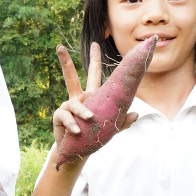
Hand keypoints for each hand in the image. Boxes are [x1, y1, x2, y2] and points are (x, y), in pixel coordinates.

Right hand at [53, 42, 137, 166]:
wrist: (76, 151)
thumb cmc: (93, 136)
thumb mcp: (110, 129)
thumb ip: (123, 122)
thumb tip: (136, 114)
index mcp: (91, 96)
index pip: (93, 74)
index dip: (95, 59)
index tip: (96, 44)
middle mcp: (77, 98)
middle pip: (71, 76)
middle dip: (65, 61)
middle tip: (59, 47)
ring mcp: (67, 106)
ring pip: (73, 102)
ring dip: (82, 111)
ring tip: (89, 118)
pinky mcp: (59, 116)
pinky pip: (66, 117)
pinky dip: (73, 124)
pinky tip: (77, 130)